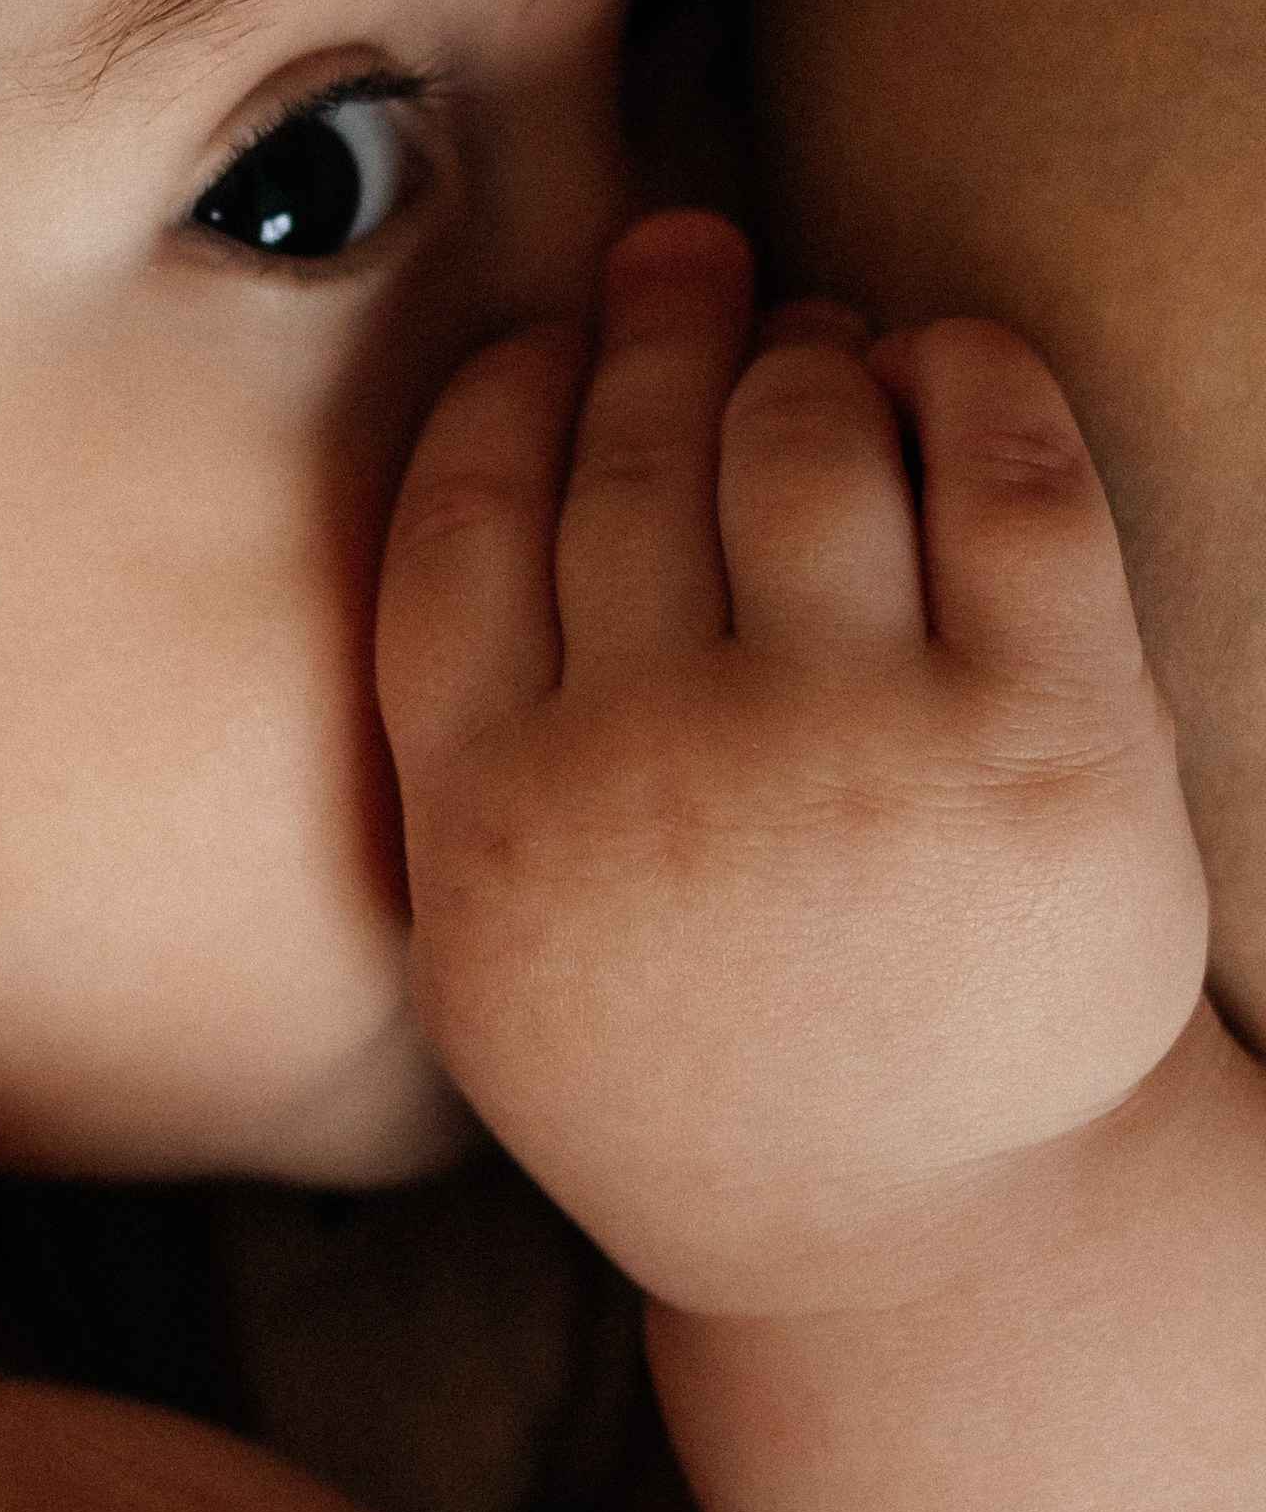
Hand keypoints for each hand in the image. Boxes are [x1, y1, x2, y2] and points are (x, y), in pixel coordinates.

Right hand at [378, 210, 1210, 1313]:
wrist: (931, 1245)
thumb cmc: (694, 1054)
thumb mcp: (495, 938)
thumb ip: (460, 722)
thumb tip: (525, 408)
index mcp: (494, 825)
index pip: (463, 515)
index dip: (505, 390)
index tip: (546, 339)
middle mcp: (653, 775)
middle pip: (629, 455)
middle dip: (658, 327)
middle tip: (688, 266)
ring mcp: (855, 758)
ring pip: (799, 433)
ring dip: (804, 352)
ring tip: (820, 352)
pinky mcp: (1051, 749)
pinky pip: (1007, 474)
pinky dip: (973, 373)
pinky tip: (951, 367)